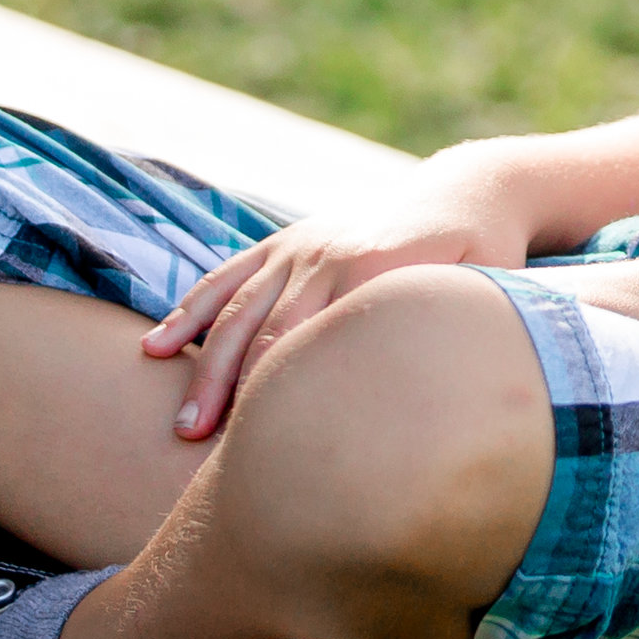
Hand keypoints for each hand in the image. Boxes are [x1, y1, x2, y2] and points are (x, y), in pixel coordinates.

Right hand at [143, 150, 539, 439]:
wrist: (467, 191)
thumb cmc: (483, 256)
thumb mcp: (483, 286)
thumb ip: (450, 327)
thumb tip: (438, 392)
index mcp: (371, 268)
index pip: (311, 341)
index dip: (281, 392)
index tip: (257, 447)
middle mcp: (327, 253)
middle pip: (265, 330)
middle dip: (228, 388)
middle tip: (197, 445)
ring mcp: (301, 245)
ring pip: (237, 307)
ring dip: (203, 362)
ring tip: (180, 421)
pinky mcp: (286, 241)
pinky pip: (229, 276)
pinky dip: (192, 310)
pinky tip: (156, 348)